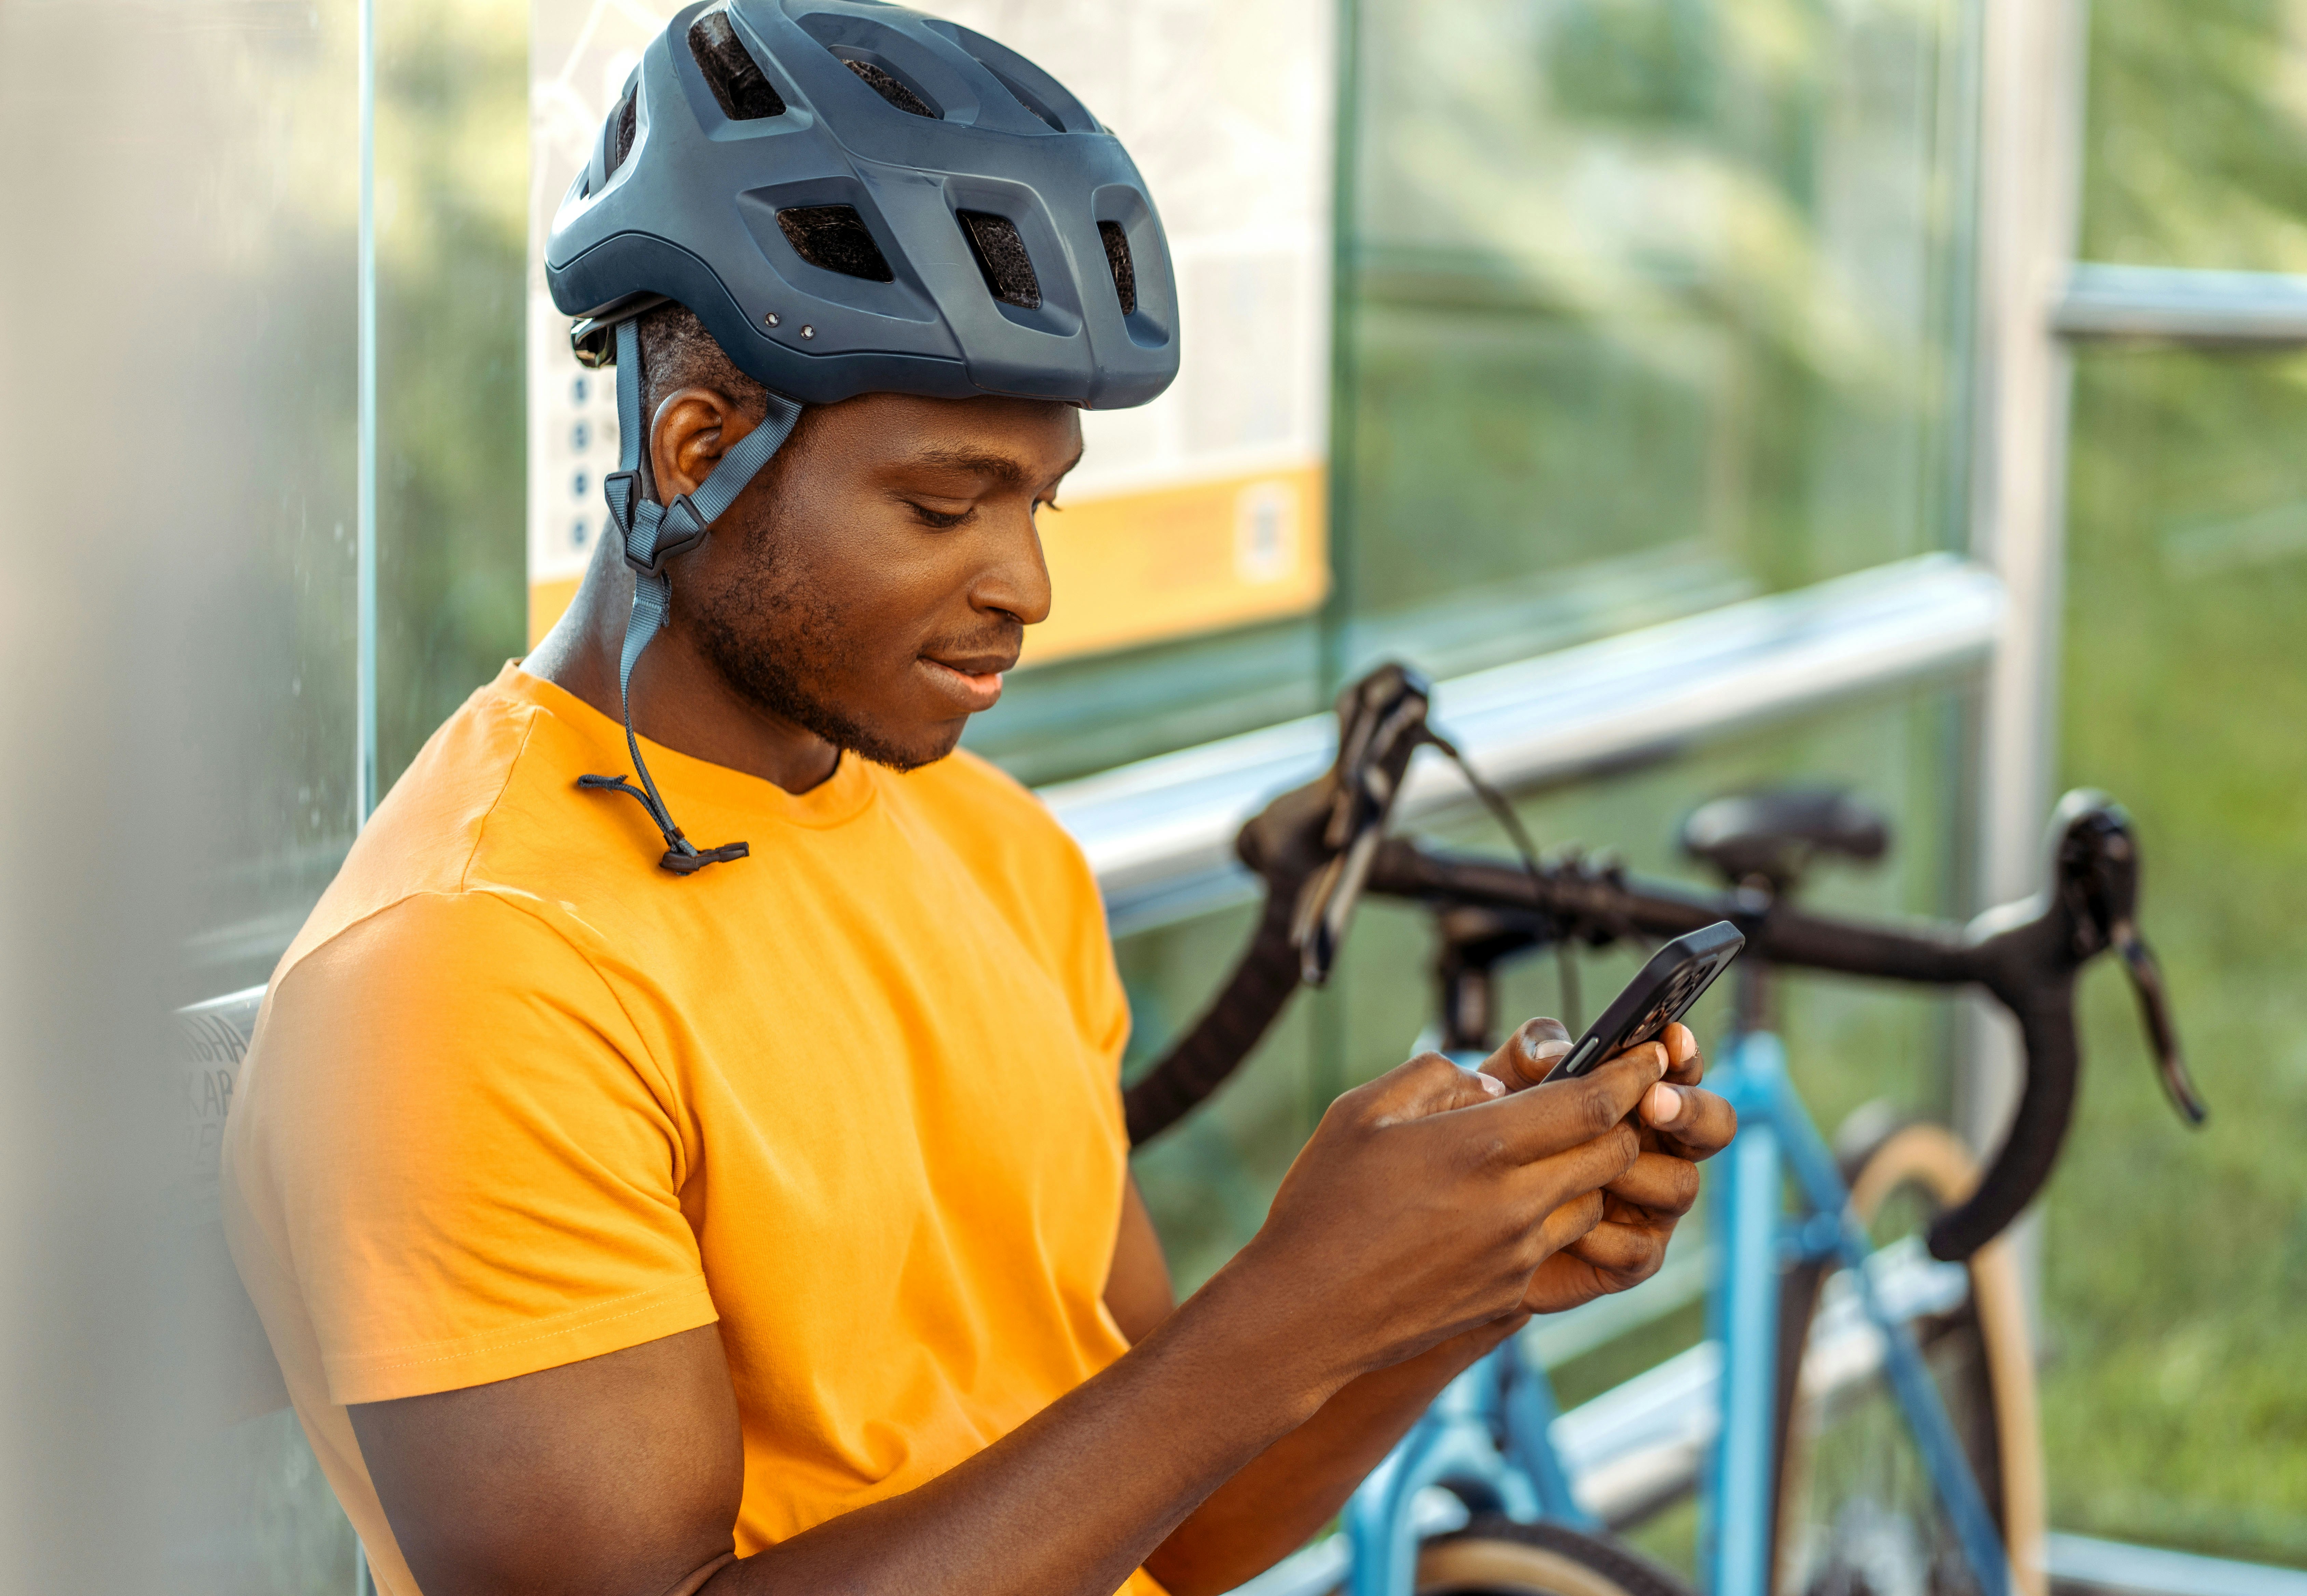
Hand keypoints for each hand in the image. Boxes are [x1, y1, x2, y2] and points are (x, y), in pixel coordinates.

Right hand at [1233, 1043, 1671, 1389]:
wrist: (1304, 1313)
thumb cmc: (1324, 1201)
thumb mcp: (1363, 1110)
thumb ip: (1438, 1079)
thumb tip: (1493, 1088)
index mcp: (1482, 1147)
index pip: (1594, 1103)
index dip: (1634, 1073)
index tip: (1652, 1055)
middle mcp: (1514, 1205)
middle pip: (1613, 1154)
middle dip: (1623, 1120)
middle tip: (1611, 1098)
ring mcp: (1517, 1257)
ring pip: (1592, 1203)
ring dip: (1589, 1172)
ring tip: (1549, 1152)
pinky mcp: (1509, 1296)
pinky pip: (1557, 1246)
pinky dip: (1553, 1217)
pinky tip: (1508, 1205)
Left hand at [1477, 1019, 1734, 1313]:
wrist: (1461, 1218)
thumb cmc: (1495, 1136)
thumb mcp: (1504, 1083)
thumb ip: (1529, 1054)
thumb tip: (1557, 1054)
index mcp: (1641, 1098)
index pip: (1682, 1070)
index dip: (1685, 1054)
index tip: (1672, 1039)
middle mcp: (1659, 1148)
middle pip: (1716, 1125)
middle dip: (1692, 1110)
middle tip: (1652, 1101)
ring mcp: (1653, 1206)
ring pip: (1680, 1185)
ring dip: (1634, 1172)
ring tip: (1581, 1168)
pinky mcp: (1632, 1258)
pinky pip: (1638, 1248)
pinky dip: (1599, 1234)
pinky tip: (1557, 1226)